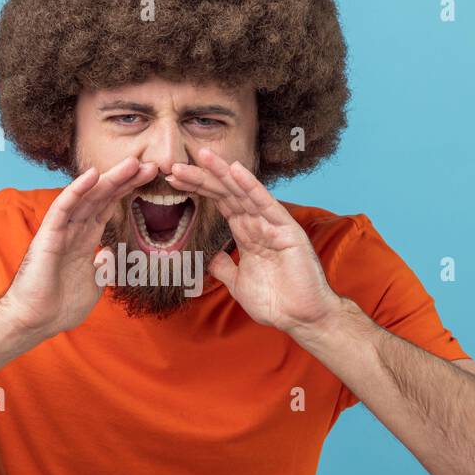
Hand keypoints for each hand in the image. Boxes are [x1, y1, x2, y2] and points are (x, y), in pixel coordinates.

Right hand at [0, 156, 156, 339]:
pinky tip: (93, 175)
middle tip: (150, 164)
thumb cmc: (60, 306)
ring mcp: (61, 231)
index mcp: (85, 240)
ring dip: (110, 179)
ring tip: (133, 163)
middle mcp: (74, 230)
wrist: (36, 321)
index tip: (149, 179)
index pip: (108, 208)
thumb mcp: (94, 285)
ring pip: (88, 197)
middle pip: (102, 197)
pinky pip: (63, 208)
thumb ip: (103, 268)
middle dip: (125, 180)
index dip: (127, 192)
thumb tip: (108, 253)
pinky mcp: (48, 235)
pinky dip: (77, 190)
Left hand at [166, 149, 342, 335]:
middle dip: (202, 179)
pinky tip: (235, 170)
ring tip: (201, 156)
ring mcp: (273, 224)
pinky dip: (250, 186)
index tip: (174, 181)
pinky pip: (265, 204)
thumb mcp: (238, 283)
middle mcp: (259, 224)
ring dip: (222, 174)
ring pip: (242, 193)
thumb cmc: (275, 302)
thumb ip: (225, 267)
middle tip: (175, 166)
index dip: (199, 190)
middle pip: (226, 194)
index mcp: (247, 233)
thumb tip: (209, 258)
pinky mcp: (286, 230)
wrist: (300, 318)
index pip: (220, 204)